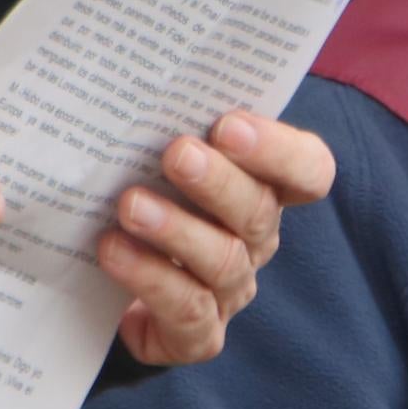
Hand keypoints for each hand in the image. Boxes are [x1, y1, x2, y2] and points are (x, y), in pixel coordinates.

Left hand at [100, 112, 335, 364]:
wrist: (99, 286)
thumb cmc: (136, 196)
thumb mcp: (150, 155)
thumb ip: (162, 122)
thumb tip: (136, 73)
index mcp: (263, 189)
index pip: (309, 169)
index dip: (279, 149)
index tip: (229, 124)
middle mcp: (256, 240)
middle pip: (260, 211)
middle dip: (218, 181)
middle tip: (175, 153)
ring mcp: (230, 292)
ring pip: (223, 261)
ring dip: (177, 230)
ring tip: (131, 206)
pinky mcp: (198, 335)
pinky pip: (187, 310)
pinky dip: (150, 278)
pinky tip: (114, 251)